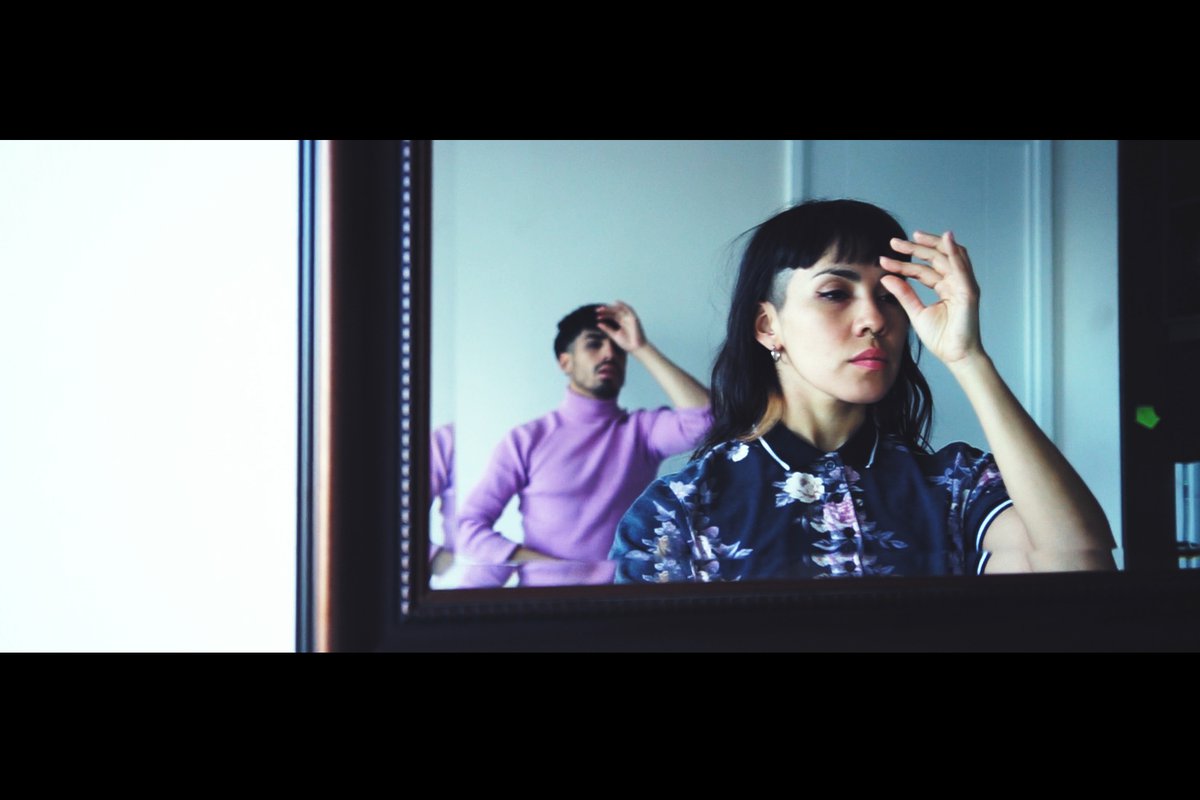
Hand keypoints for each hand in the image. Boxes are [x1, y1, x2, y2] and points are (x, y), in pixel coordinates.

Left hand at [596, 300, 646, 351]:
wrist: (636, 348)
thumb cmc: (627, 343)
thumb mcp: (614, 335)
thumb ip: (607, 329)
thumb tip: (598, 324)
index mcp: (621, 323)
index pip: (612, 316)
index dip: (605, 315)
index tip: (597, 315)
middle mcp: (625, 319)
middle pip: (615, 312)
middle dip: (606, 310)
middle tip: (597, 310)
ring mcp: (630, 318)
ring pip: (620, 310)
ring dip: (612, 307)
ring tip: (603, 308)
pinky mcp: (634, 318)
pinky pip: (629, 309)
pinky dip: (623, 305)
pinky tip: (616, 303)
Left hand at [879, 230, 983, 366]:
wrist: (955, 356)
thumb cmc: (941, 337)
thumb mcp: (916, 312)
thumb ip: (904, 294)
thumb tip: (886, 278)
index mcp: (944, 287)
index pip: (923, 269)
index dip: (904, 263)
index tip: (884, 259)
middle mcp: (955, 283)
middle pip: (935, 258)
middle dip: (915, 248)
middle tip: (894, 242)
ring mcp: (963, 285)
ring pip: (948, 257)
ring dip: (931, 244)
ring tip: (914, 235)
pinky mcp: (969, 291)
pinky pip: (962, 267)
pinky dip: (954, 251)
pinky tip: (945, 239)